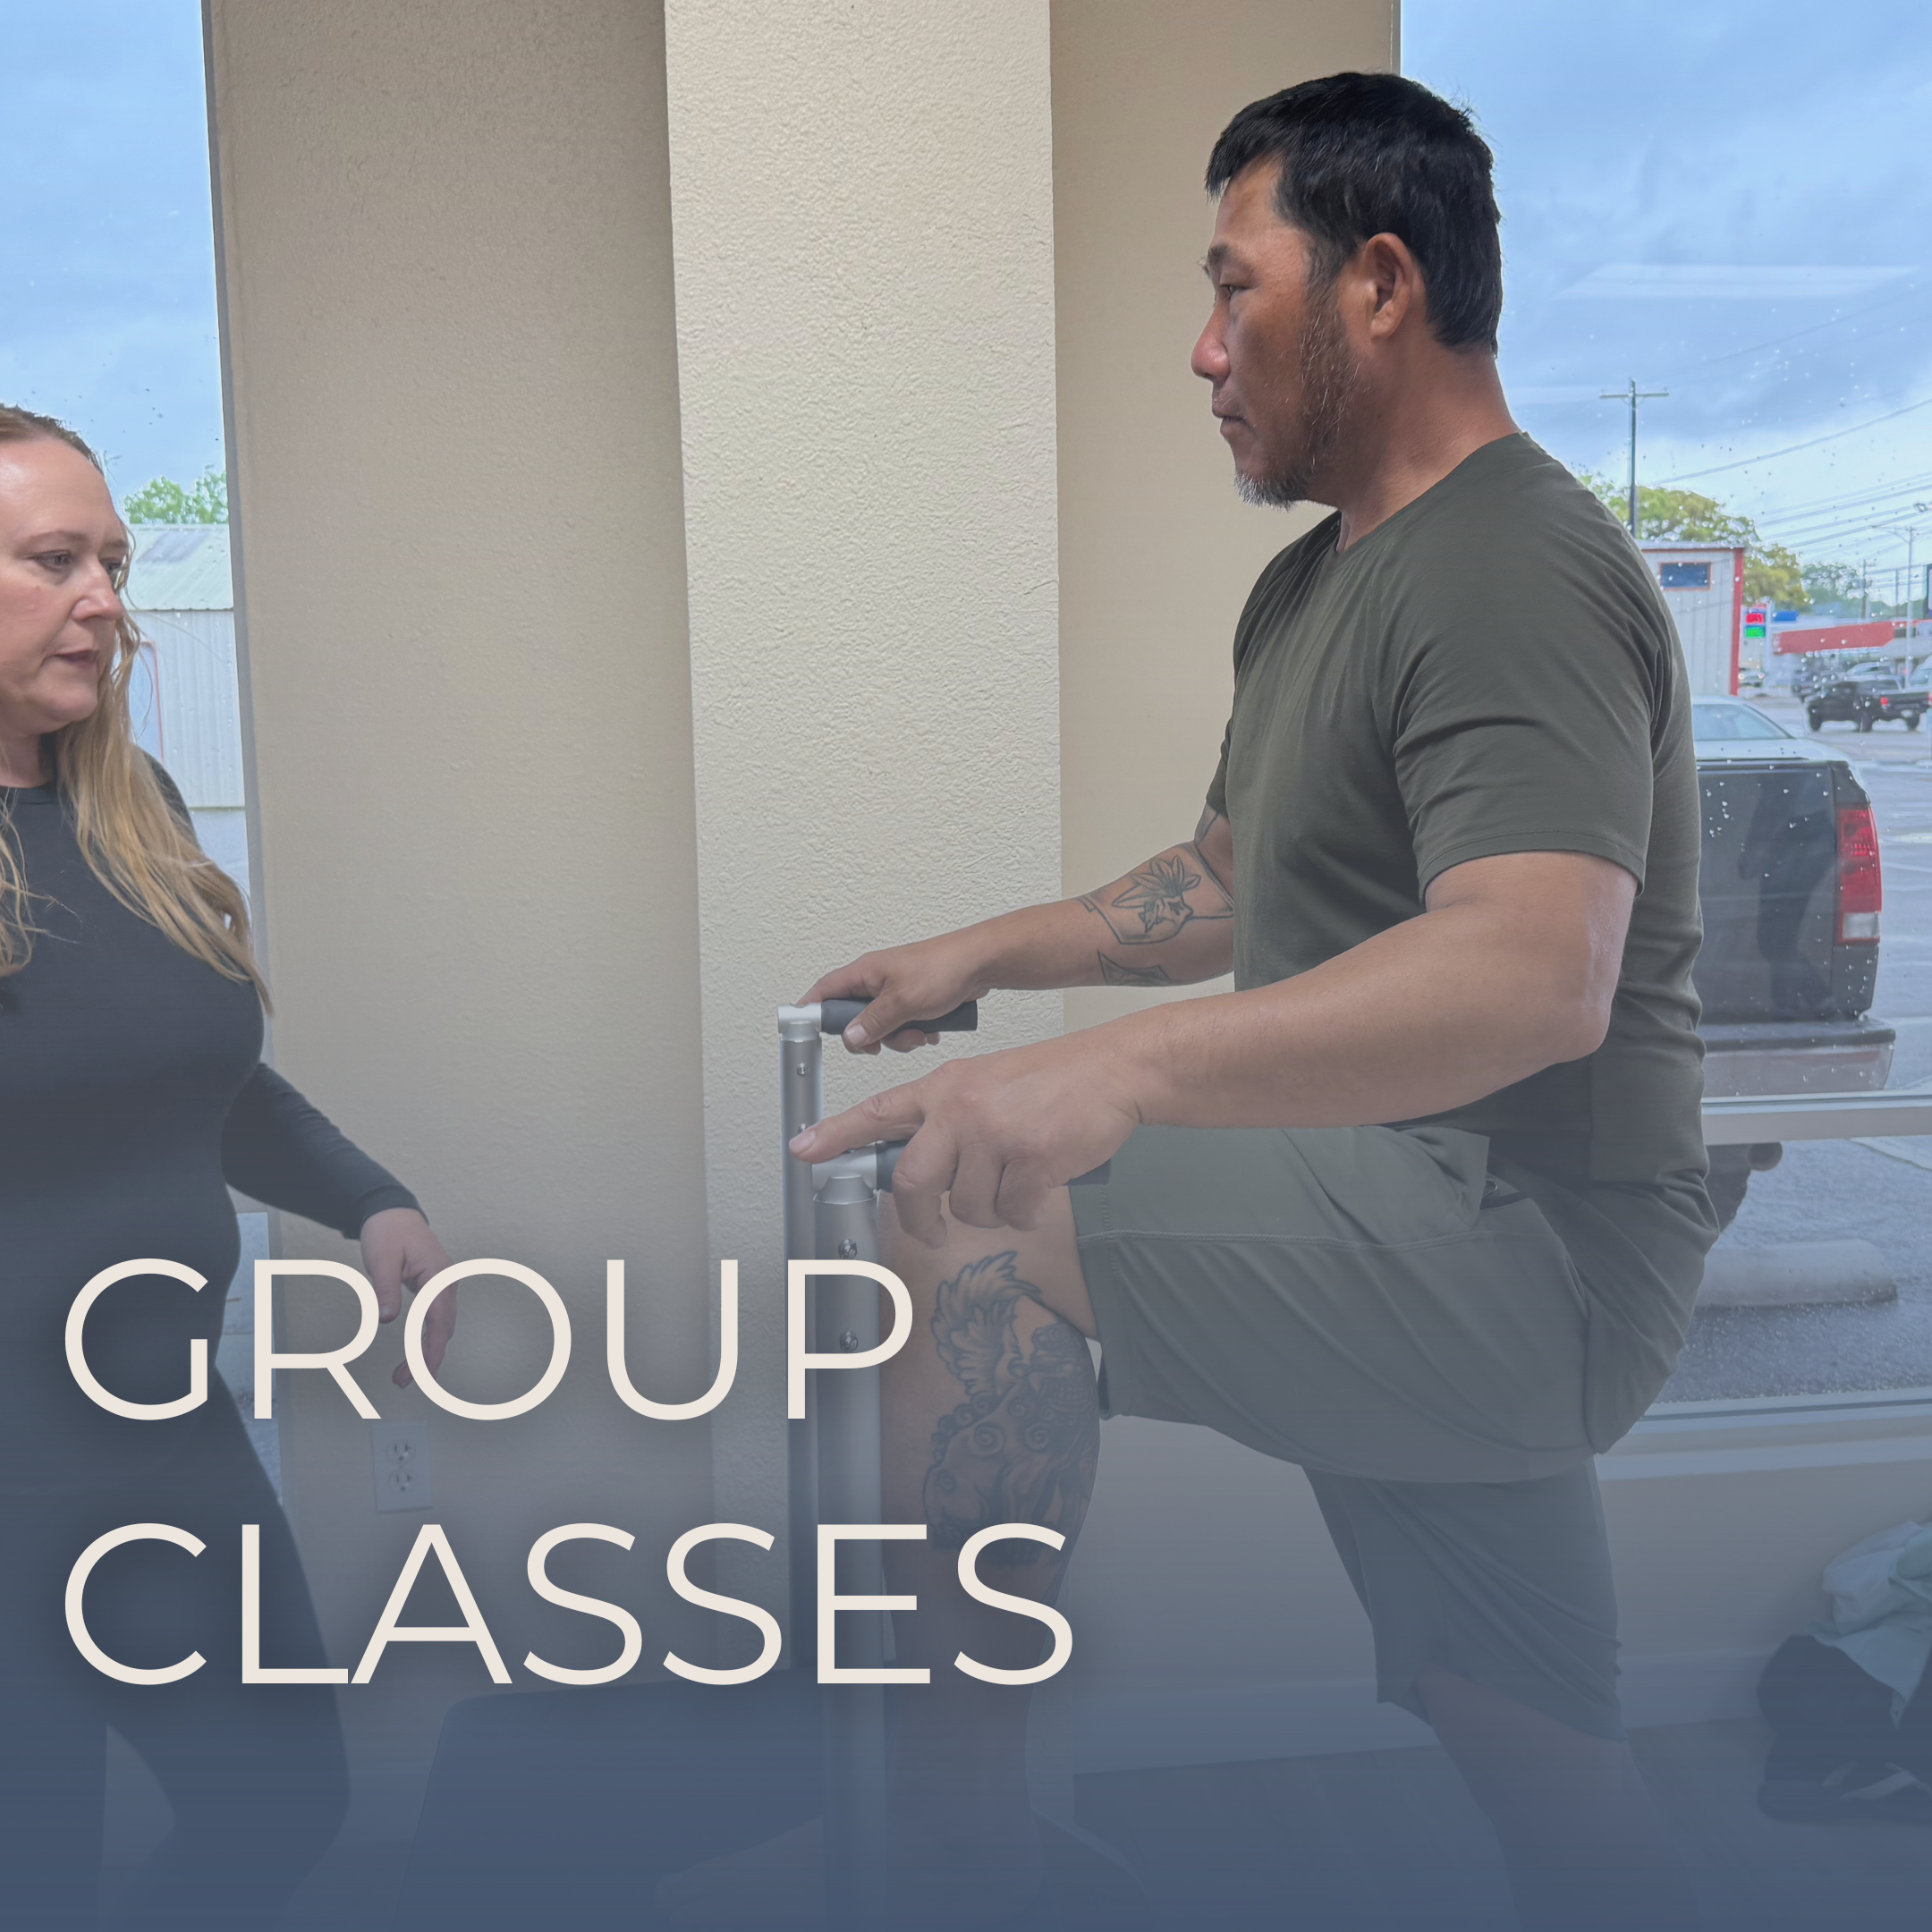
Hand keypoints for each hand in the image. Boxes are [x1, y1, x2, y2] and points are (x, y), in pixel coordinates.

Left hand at [359, 1207, 455, 1387]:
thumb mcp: (382, 1260)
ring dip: (426, 1352)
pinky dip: (426, 1339)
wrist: (393, 1212)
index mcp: (439, 1275)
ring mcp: (444, 1285)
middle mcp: (447, 1282)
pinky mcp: (436, 1288)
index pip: (439, 1321)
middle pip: (443, 1329)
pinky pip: (436, 1319)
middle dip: (427, 1359)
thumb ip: (385, 1290)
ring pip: (441, 1327)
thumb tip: (386, 1319)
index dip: (431, 1351)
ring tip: (404, 1374)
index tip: (421, 1373)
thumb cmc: (389, 1231)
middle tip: (403, 1380)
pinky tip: (415, 1353)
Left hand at [790, 1033, 1140, 1244]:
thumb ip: (949, 1120)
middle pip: (913, 1182)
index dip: (836, 1136)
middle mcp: (961, 1110)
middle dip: (919, 1219)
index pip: (877, 1112)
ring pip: (968, 1206)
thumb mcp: (987, 1083)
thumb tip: (923, 1171)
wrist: (1113, 1071)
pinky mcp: (1030, 1160)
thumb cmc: (1054, 1080)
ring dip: (990, 1210)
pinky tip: (1040, 1187)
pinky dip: (1025, 1211)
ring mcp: (995, 1135)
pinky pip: (1012, 1212)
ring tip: (1014, 1185)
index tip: (802, 1150)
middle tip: (932, 1232)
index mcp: (945, 1088)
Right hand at [801, 934, 991, 1054]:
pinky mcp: (913, 1002)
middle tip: (883, 1041)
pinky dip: (913, 1034)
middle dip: (871, 1036)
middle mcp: (876, 981)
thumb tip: (850, 1037)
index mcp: (865, 972)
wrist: (980, 964)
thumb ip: (873, 1022)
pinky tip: (930, 1030)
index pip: (825, 991)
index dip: (813, 1011)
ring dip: (898, 1038)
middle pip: (854, 1018)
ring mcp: (895, 992)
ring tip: (919, 1033)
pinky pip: (902, 1027)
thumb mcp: (903, 1001)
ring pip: (880, 1027)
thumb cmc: (944, 967)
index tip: (807, 1031)